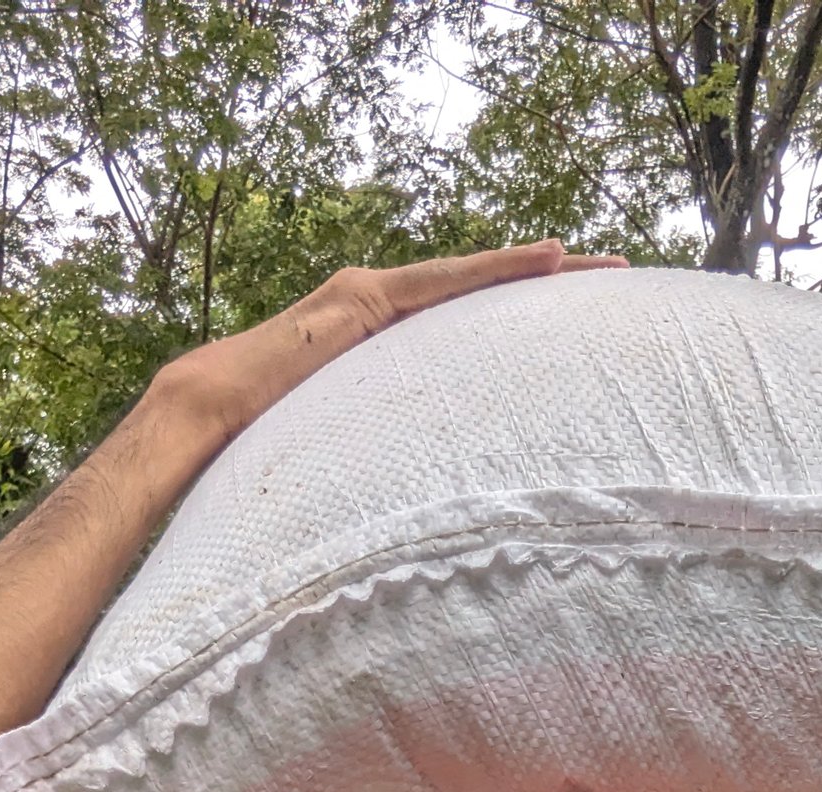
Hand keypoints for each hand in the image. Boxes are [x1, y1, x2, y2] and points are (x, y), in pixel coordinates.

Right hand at [154, 239, 626, 450]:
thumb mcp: (344, 449)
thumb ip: (385, 450)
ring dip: (540, 271)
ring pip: (471, 281)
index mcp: (375, 342)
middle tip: (621, 279)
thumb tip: (420, 500)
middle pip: (479, 294)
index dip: (518, 313)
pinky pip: (447, 285)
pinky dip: (500, 270)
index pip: (462, 322)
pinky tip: (552, 262)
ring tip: (603, 267)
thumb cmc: (259, 448)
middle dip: (550, 287)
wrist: (200, 418)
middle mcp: (376, 305)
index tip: (577, 315)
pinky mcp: (365, 300)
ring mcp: (369, 295)